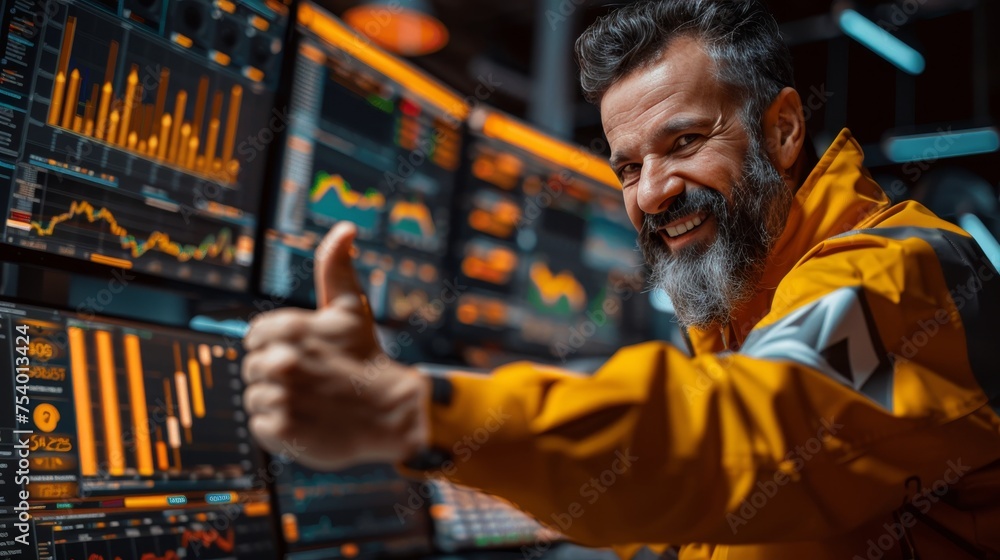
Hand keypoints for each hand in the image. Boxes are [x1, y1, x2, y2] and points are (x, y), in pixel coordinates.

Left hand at [241, 221, 428, 470]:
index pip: (253, 337)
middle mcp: (283, 360)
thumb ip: (336, 267)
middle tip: (311, 382)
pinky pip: (260, 426)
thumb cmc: (366, 359)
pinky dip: (280, 429)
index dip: (275, 347)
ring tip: (311, 402)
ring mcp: (282, 396)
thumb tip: (345, 228)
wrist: (392, 413)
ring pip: (255, 397)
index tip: (302, 356)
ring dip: (278, 402)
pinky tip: (308, 422)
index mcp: (290, 327)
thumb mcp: (351, 308)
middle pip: (251, 368)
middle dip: (276, 376)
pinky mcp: (282, 431)